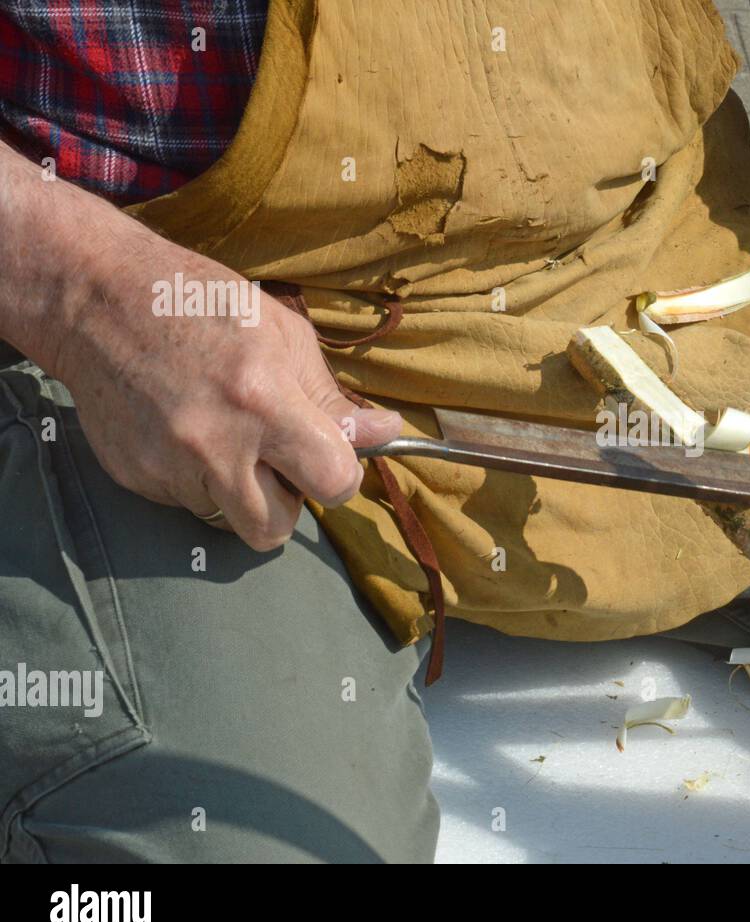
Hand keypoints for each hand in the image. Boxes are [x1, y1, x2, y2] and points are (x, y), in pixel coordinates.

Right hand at [52, 242, 402, 549]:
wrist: (95, 295)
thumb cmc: (199, 302)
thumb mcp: (282, 334)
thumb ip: (331, 397)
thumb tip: (386, 433)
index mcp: (264, 402)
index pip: (333, 482)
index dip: (340, 477)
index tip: (329, 459)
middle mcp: (216, 445)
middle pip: (276, 528)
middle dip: (287, 501)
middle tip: (277, 459)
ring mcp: (169, 467)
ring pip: (231, 520)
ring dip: (242, 494)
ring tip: (230, 440)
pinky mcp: (135, 476)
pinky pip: (186, 502)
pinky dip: (197, 479)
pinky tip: (185, 429)